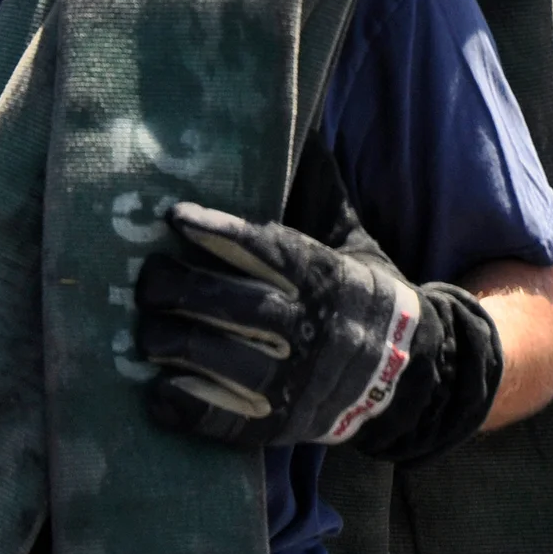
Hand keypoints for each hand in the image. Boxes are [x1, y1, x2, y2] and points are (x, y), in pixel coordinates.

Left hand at [135, 201, 501, 462]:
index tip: (175, 216)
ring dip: (172, 342)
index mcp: (329, 279)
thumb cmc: (362, 296)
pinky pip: (221, 420)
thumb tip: (303, 127)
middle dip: (180, 289)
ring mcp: (295, 384)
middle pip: (235, 307)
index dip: (219, 231)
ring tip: (145, 328)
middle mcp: (313, 330)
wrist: (408, 373)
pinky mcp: (278, 426)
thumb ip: (320, 195)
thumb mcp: (352, 243)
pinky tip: (154, 388)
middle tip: (146, 278)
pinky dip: (182, 405)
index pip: (269, 251)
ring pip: (221, 362)